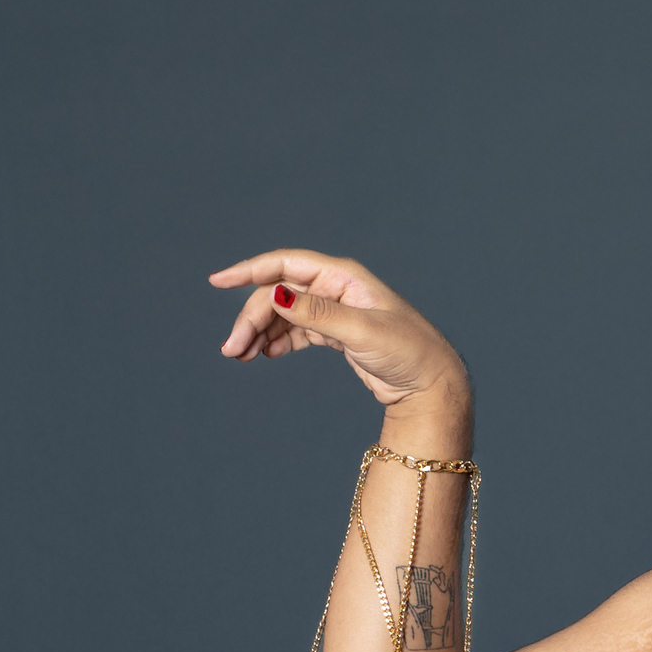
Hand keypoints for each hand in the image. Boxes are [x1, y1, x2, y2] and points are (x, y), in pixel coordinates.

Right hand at [209, 250, 465, 410]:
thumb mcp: (361, 332)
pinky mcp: (338, 335)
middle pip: (280, 295)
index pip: (285, 265)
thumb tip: (277, 295)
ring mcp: (336, 312)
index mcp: (343, 277)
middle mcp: (337, 289)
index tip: (219, 282)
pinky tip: (265, 355)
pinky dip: (280, 342)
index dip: (250, 271)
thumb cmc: (407, 353)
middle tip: (233, 350)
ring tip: (242, 357)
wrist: (432, 386)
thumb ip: (317, 314)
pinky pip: (299, 332)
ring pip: (286, 315)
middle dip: (252, 319)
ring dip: (262, 333)